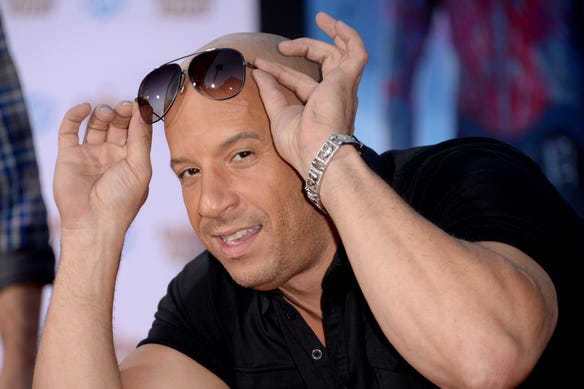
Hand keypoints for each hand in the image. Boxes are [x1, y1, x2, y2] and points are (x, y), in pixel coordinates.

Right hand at [53, 101, 151, 234]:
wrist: (93, 222)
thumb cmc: (122, 200)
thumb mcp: (140, 167)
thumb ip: (141, 138)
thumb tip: (143, 109)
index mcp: (132, 159)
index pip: (136, 131)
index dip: (137, 116)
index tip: (140, 103)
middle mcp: (111, 155)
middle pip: (117, 124)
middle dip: (121, 113)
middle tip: (124, 106)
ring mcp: (90, 154)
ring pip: (96, 125)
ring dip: (102, 113)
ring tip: (107, 112)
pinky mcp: (69, 155)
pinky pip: (69, 130)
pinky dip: (75, 116)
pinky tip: (84, 108)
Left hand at [252, 11, 367, 174]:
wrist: (317, 154)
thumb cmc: (301, 144)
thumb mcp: (279, 114)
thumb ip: (271, 92)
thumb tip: (258, 73)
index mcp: (320, 106)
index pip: (300, 81)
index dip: (280, 72)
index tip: (260, 65)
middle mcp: (335, 95)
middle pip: (325, 63)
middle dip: (306, 48)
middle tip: (283, 46)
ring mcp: (343, 87)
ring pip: (341, 53)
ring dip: (330, 35)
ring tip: (320, 18)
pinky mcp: (346, 80)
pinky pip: (357, 51)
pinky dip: (349, 35)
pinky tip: (335, 23)